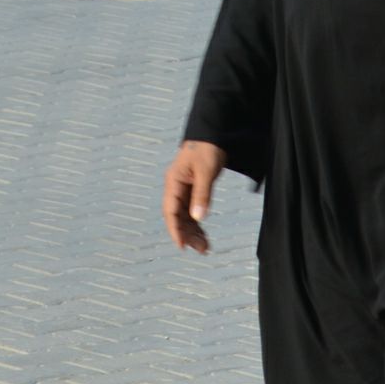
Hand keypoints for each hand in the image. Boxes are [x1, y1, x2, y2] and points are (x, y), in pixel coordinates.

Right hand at [163, 140, 226, 254]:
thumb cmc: (207, 148)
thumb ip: (202, 195)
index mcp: (173, 182)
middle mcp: (176, 188)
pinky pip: (192, 211)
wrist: (214, 134)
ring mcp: (184, 190)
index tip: (181, 245)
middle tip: (201, 249)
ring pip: (185, 217)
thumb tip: (199, 218)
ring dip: (193, 232)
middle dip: (187, 234)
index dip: (175, 229)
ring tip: (205, 248)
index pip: (170, 211)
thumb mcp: (206, 172)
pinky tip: (203, 235)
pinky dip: (197, 224)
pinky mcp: (193, 190)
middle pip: (177, 217)